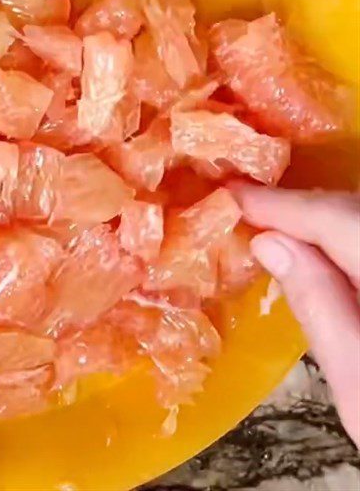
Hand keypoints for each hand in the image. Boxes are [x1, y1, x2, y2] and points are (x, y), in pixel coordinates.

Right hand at [233, 184, 359, 447]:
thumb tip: (269, 243)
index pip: (339, 222)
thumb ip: (317, 306)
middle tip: (249, 211)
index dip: (284, 205)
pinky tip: (325, 247)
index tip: (233, 194)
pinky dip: (348, 236)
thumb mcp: (356, 384)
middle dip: (304, 208)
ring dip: (328, 218)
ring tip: (279, 226)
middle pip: (357, 213)